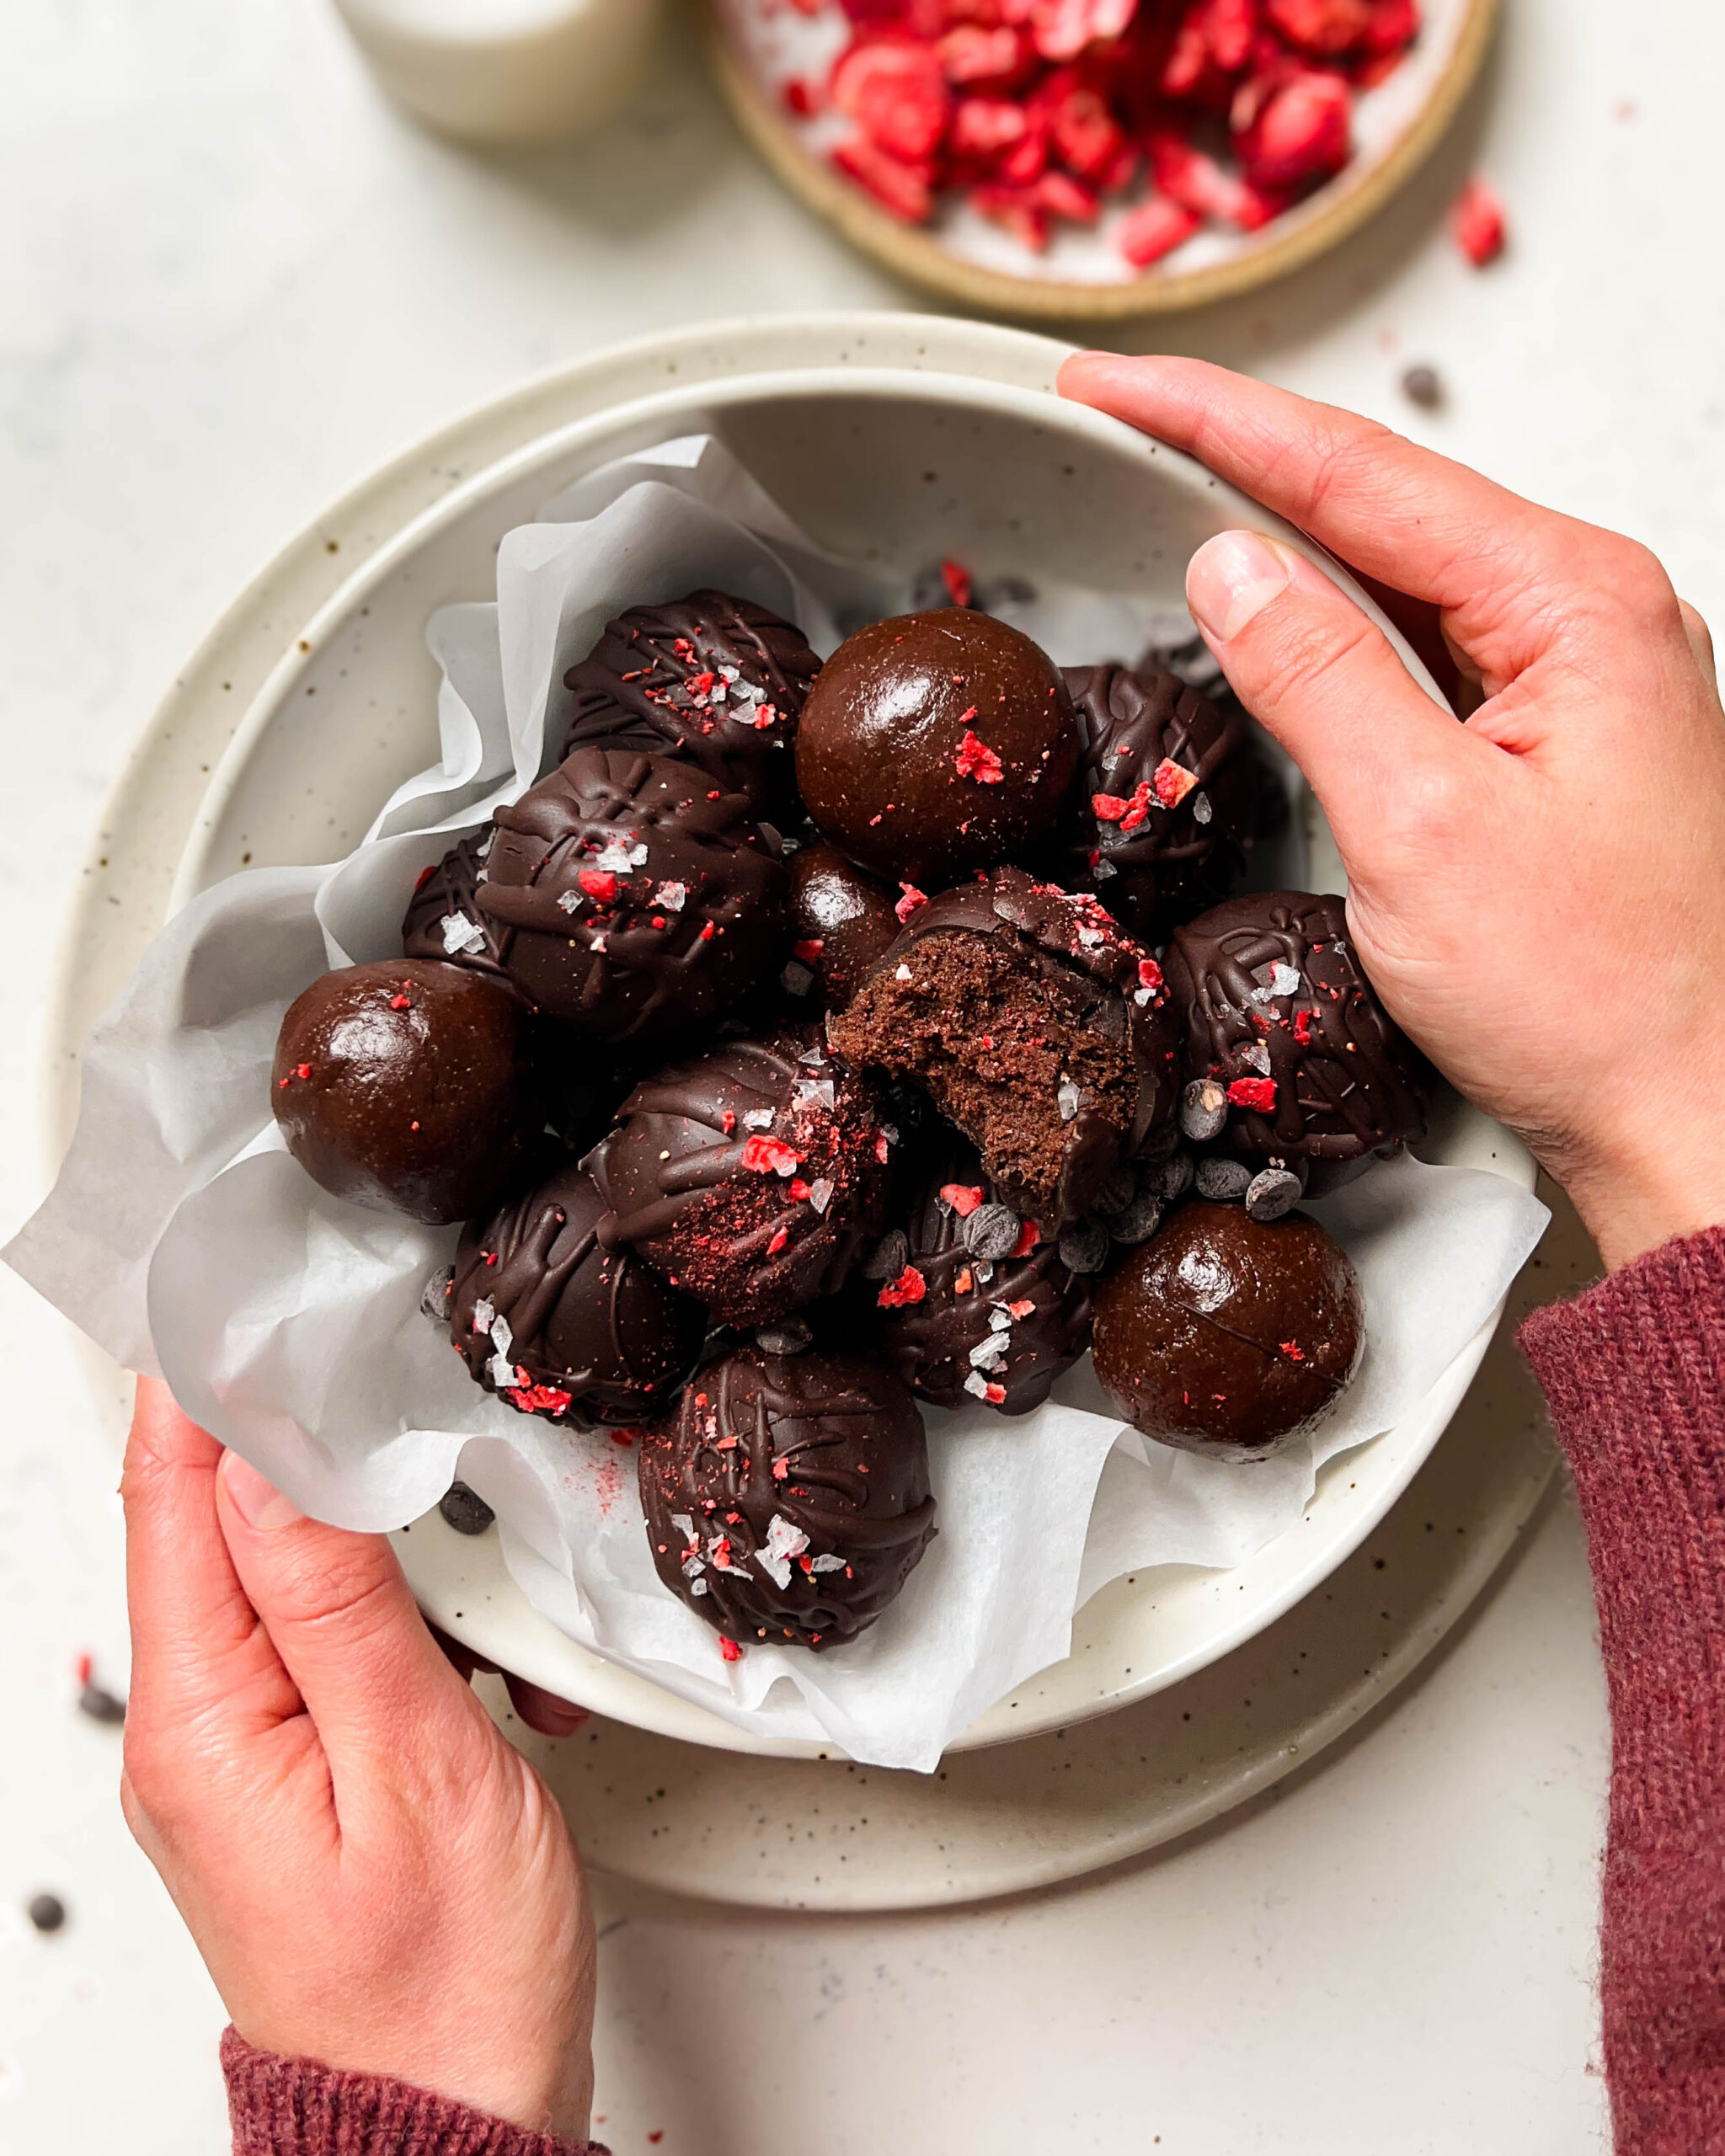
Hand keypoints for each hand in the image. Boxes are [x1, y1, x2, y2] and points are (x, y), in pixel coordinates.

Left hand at [119, 1375, 596, 2140]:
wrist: (452, 2121)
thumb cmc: (441, 1981)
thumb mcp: (414, 1771)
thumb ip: (340, 1609)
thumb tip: (276, 1467)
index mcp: (201, 1725)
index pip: (170, 1501)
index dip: (194, 1384)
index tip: (234, 1287)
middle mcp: (197, 1732)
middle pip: (211, 1524)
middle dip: (289, 1440)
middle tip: (356, 1361)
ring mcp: (240, 1752)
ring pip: (278, 1575)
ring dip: (365, 1540)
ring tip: (442, 1535)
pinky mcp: (291, 1767)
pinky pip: (320, 1642)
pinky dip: (396, 1615)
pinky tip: (466, 1651)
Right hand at [1060, 353, 1724, 1271]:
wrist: (1691, 1112)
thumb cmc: (1597, 997)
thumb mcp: (1420, 830)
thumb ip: (1317, 676)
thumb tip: (1226, 563)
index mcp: (1575, 604)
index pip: (1360, 474)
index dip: (1214, 418)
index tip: (1111, 380)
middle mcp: (1591, 615)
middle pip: (1382, 500)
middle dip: (1238, 452)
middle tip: (1116, 414)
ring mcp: (1577, 674)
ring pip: (1399, 569)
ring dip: (1280, 529)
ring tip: (1166, 484)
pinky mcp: (1552, 735)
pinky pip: (1422, 643)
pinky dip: (1331, 618)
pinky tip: (1274, 608)